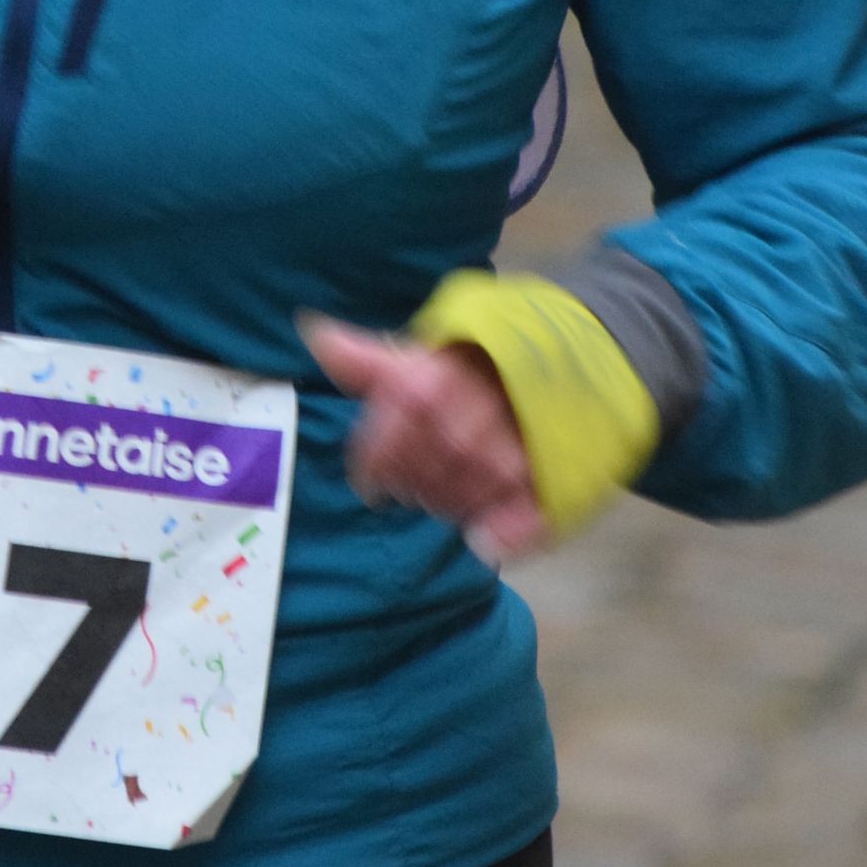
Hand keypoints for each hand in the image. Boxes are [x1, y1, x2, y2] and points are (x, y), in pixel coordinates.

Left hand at [297, 315, 550, 565]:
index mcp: (420, 395)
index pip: (374, 460)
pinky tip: (486, 530)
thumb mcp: (416, 356)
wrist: (554, 359)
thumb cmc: (470, 364)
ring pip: (451, 509)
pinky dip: (494, 535)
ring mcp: (501, 462)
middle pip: (411, 488)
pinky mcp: (541, 488)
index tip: (375, 478)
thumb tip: (313, 331)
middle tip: (424, 473)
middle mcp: (456, 431)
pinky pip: (504, 531)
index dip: (371, 471)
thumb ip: (363, 359)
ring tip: (456, 482)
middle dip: (410, 484)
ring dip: (446, 502)